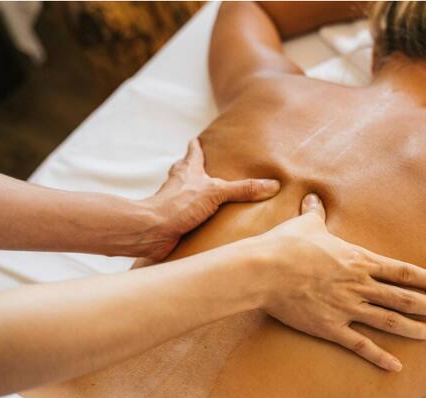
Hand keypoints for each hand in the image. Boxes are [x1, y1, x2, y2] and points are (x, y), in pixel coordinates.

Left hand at [138, 139, 279, 261]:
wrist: (153, 230)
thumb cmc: (179, 205)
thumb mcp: (216, 192)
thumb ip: (243, 189)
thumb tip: (272, 185)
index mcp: (189, 171)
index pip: (193, 152)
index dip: (196, 145)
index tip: (197, 139)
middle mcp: (180, 184)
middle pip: (186, 170)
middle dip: (194, 168)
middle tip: (204, 165)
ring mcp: (176, 203)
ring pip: (186, 193)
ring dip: (196, 194)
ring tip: (210, 196)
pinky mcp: (175, 221)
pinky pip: (188, 216)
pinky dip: (196, 217)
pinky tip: (205, 223)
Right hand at [258, 193, 425, 371]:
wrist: (265, 270)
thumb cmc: (286, 245)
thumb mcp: (306, 225)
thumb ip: (316, 214)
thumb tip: (313, 197)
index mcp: (358, 261)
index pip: (402, 271)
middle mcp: (359, 286)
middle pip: (402, 298)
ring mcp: (347, 308)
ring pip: (388, 321)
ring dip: (412, 329)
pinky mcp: (330, 327)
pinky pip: (360, 345)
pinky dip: (379, 356)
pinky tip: (395, 366)